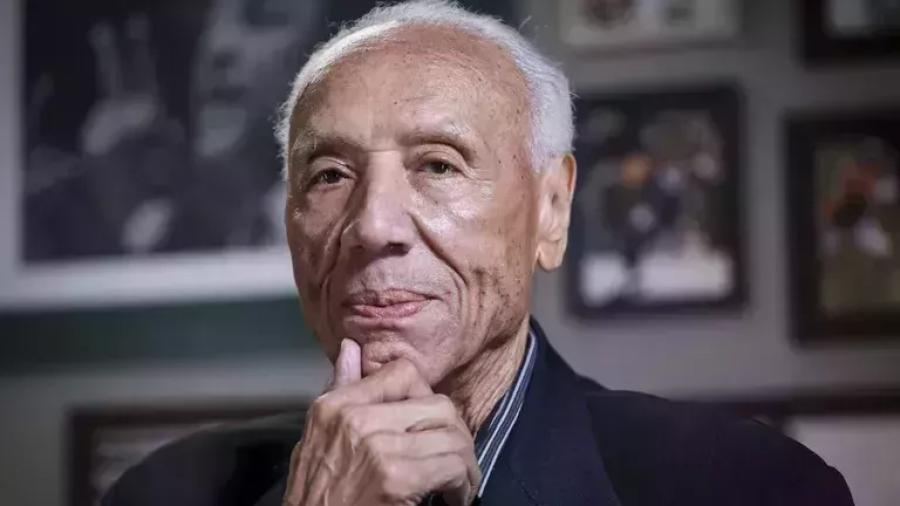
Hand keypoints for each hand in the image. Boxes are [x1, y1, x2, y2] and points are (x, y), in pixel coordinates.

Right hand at [284, 339, 479, 505]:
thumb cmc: (316, 493)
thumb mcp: (318, 436)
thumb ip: (340, 389)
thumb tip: (351, 347)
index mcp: (337, 405)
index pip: (402, 372)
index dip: (427, 397)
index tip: (430, 425)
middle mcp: (356, 419)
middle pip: (437, 404)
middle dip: (455, 433)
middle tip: (455, 458)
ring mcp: (378, 447)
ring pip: (452, 436)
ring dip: (464, 463)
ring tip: (459, 482)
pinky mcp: (397, 479)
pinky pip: (453, 466)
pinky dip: (463, 485)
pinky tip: (454, 498)